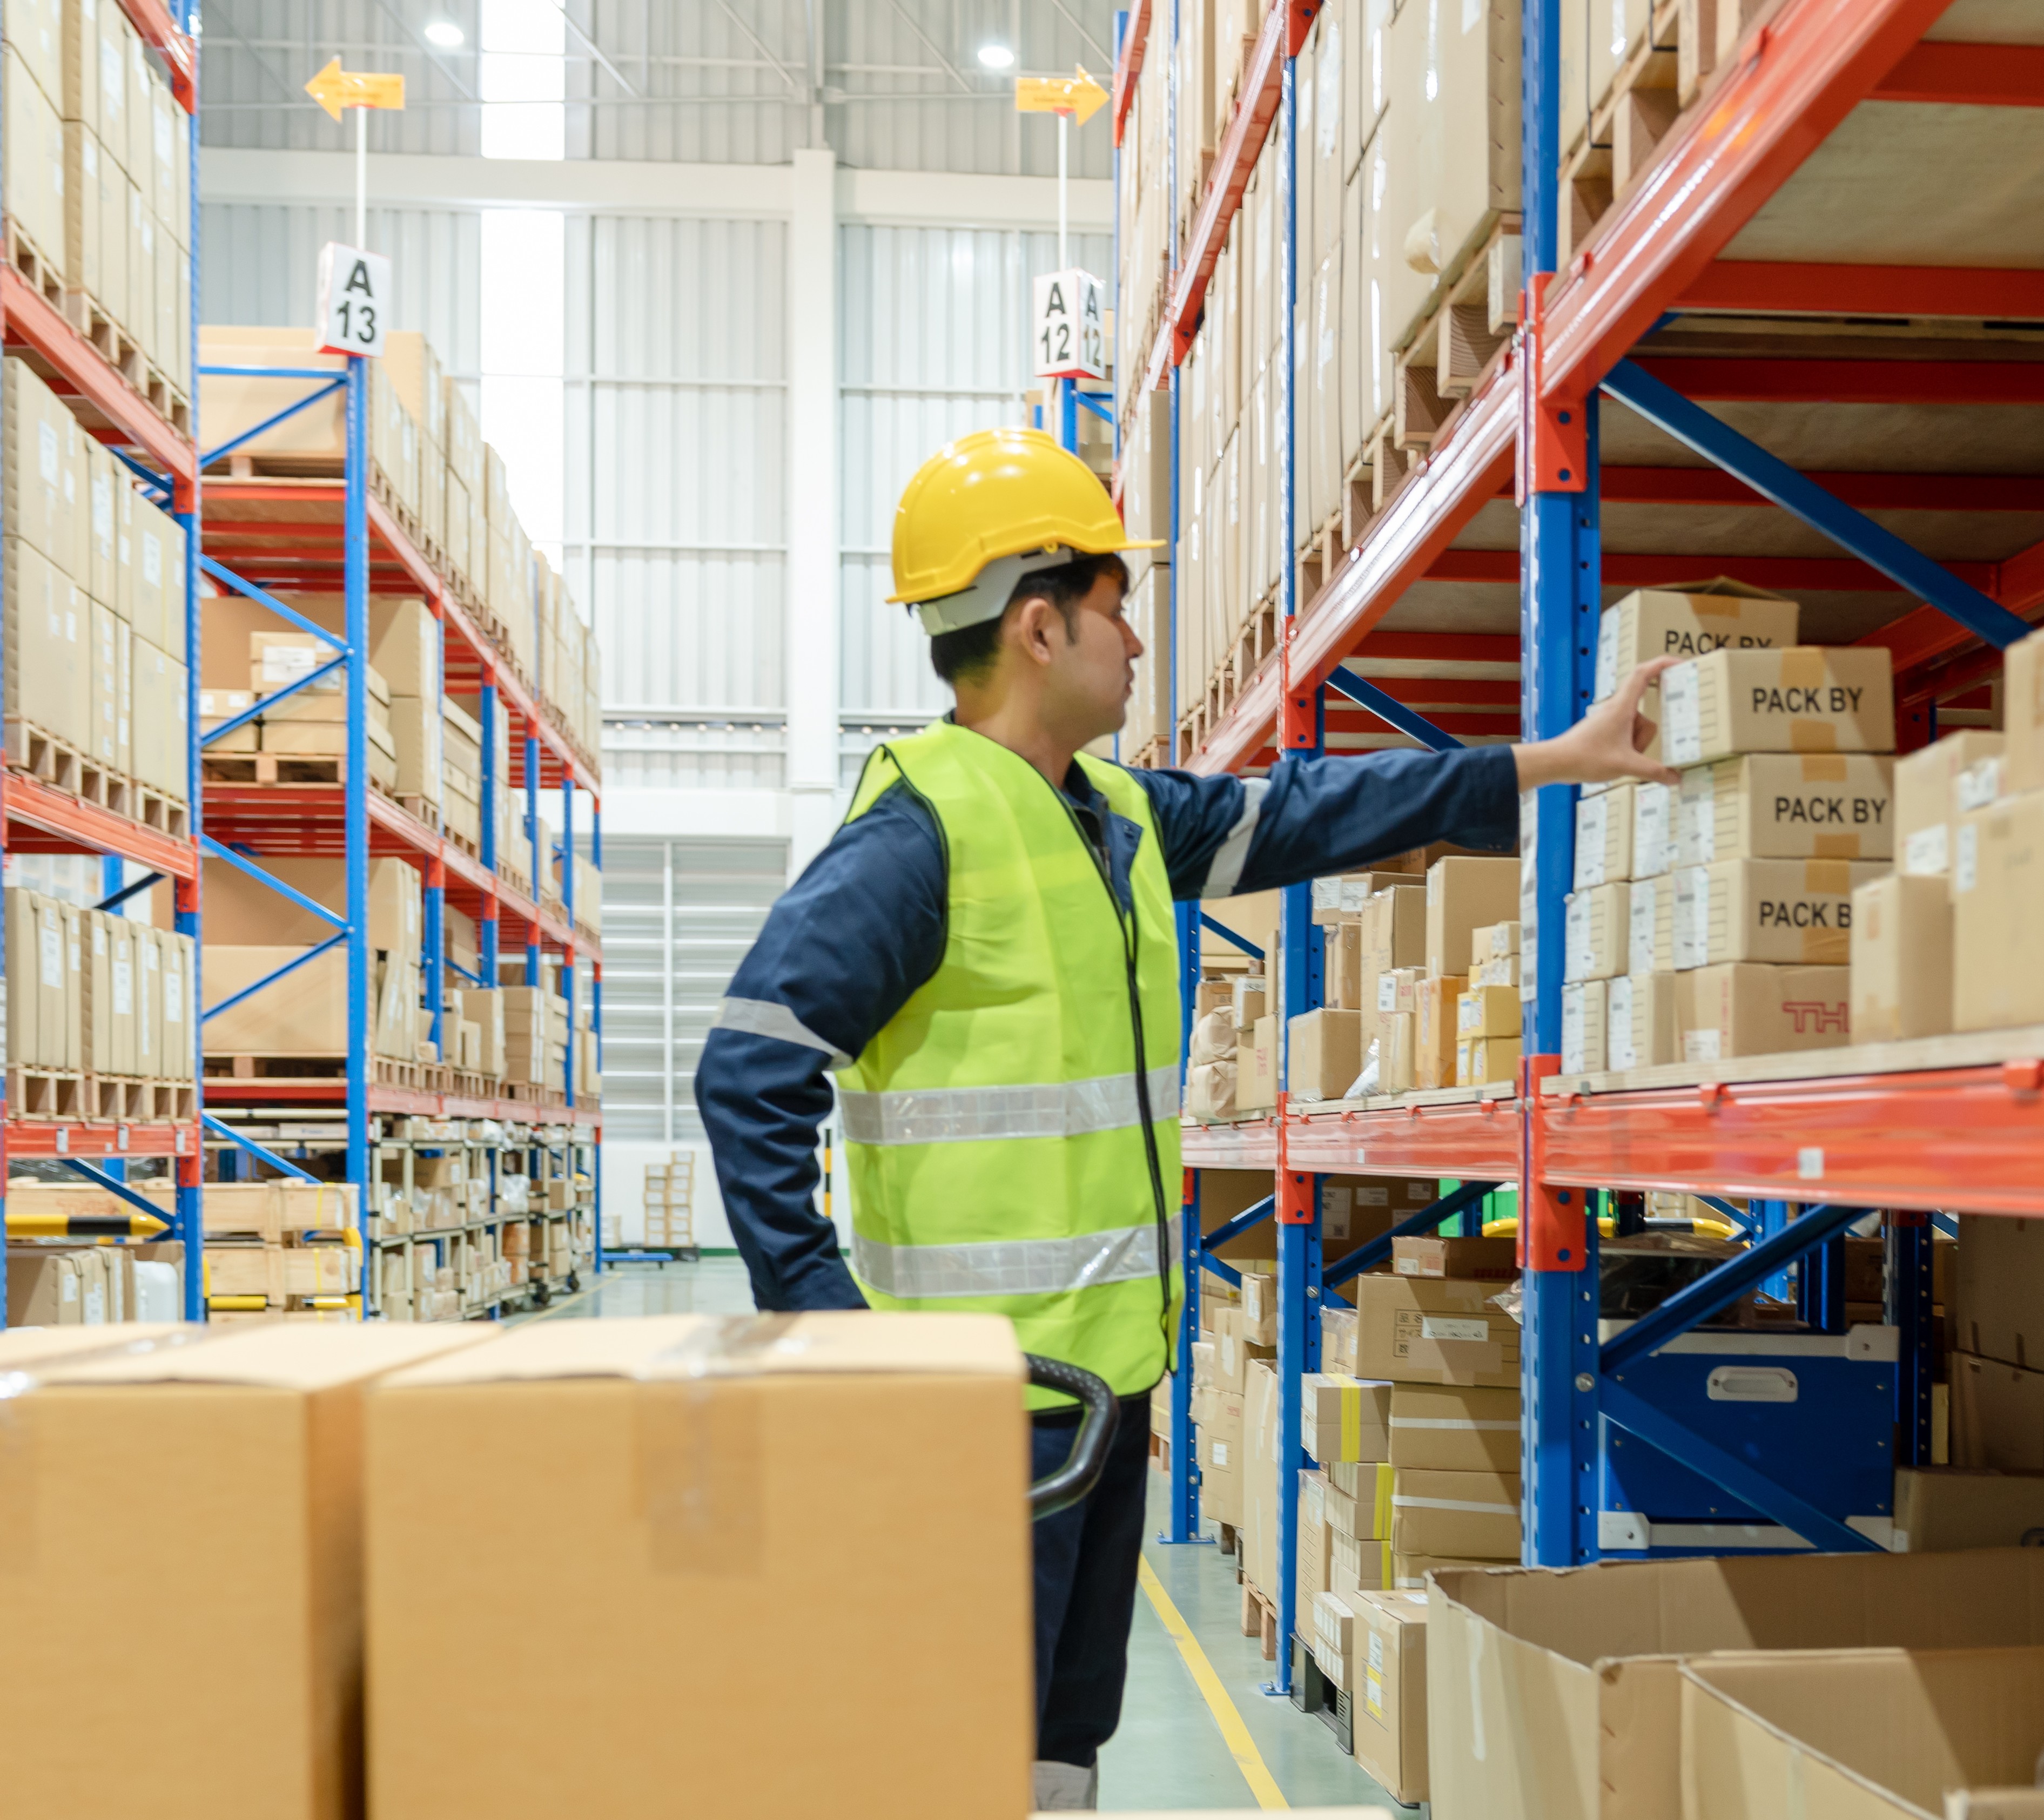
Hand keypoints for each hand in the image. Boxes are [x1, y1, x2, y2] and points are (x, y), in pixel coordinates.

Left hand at [1512, 657, 1682, 790]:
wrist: (1556, 762)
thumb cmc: (1584, 758)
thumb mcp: (1625, 765)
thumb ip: (1653, 771)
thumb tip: (1675, 778)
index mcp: (1622, 707)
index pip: (1644, 674)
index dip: (1663, 664)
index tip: (1680, 664)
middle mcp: (1616, 709)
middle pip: (1647, 716)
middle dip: (1645, 738)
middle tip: (1633, 752)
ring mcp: (1610, 719)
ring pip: (1637, 729)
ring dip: (1634, 747)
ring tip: (1618, 759)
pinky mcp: (1605, 730)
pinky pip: (1627, 735)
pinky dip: (1628, 749)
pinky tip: (1617, 760)